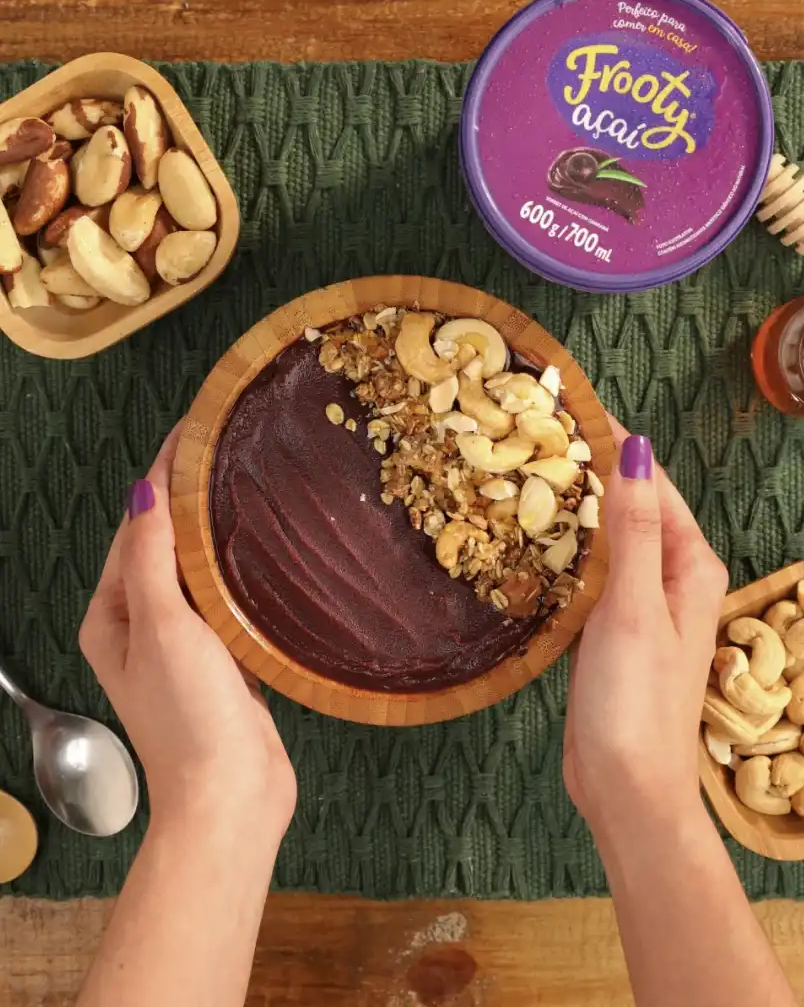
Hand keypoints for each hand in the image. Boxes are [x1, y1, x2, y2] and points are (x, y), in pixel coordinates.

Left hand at [79, 428, 296, 842]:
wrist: (230, 799)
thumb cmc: (188, 713)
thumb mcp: (161, 625)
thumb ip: (151, 557)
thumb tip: (143, 489)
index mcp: (113, 615)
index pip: (136, 529)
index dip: (161, 479)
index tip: (195, 433)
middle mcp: (143, 627)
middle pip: (166, 549)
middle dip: (193, 503)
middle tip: (234, 453)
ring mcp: (185, 648)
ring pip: (200, 576)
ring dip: (220, 538)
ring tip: (255, 490)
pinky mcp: (225, 664)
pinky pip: (228, 604)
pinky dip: (242, 576)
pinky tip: (269, 554)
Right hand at [563, 420, 727, 839]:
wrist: (626, 787)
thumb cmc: (636, 700)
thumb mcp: (633, 606)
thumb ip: (633, 529)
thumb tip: (636, 448)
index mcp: (688, 565)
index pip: (652, 482)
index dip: (614, 442)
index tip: (566, 406)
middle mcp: (668, 577)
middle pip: (628, 506)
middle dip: (587, 470)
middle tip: (528, 437)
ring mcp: (637, 604)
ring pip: (604, 539)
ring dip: (570, 509)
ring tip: (518, 474)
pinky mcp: (607, 629)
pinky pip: (586, 574)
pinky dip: (561, 551)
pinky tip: (526, 538)